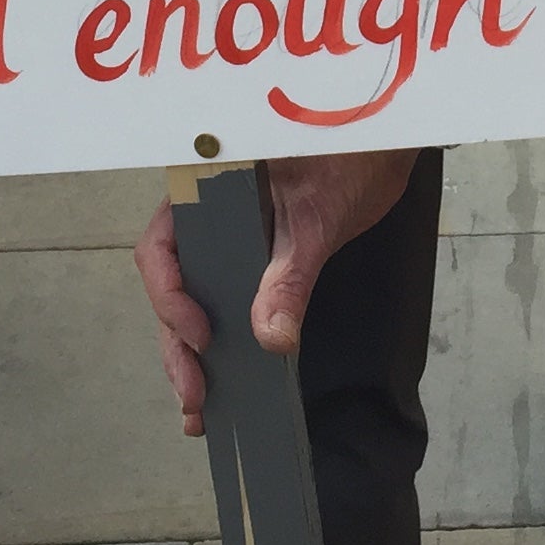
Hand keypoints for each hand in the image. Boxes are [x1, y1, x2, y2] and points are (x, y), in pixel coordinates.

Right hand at [134, 151, 418, 434]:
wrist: (384, 137)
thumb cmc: (350, 154)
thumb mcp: (318, 219)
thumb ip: (290, 275)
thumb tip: (271, 339)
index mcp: (206, 187)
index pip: (160, 249)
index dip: (171, 299)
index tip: (202, 337)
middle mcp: (206, 213)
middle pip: (172, 286)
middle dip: (179, 345)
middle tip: (194, 396)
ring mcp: (226, 236)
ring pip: (194, 298)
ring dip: (193, 352)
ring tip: (201, 407)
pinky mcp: (252, 256)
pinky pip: (226, 298)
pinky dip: (226, 339)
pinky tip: (228, 380)